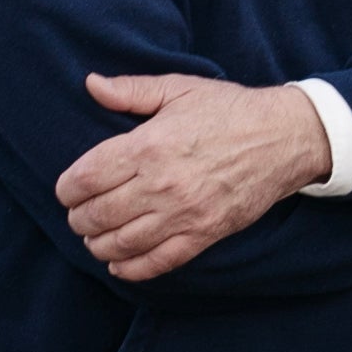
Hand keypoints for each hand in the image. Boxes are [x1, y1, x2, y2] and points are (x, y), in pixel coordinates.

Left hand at [56, 74, 332, 281]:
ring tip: (94, 236)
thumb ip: (131, 91)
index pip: (86, 178)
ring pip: (121, 242)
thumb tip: (90, 84)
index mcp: (149, 145)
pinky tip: (118, 261)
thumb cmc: (229, 110)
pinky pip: (157, 262)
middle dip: (78, 218)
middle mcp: (161, 184)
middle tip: (78, 215)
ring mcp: (184, 213)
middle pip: (97, 214)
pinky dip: (130, 267)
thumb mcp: (179, 89)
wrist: (284, 137)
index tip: (67, 190)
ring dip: (98, 243)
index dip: (66, 189)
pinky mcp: (204, 234)